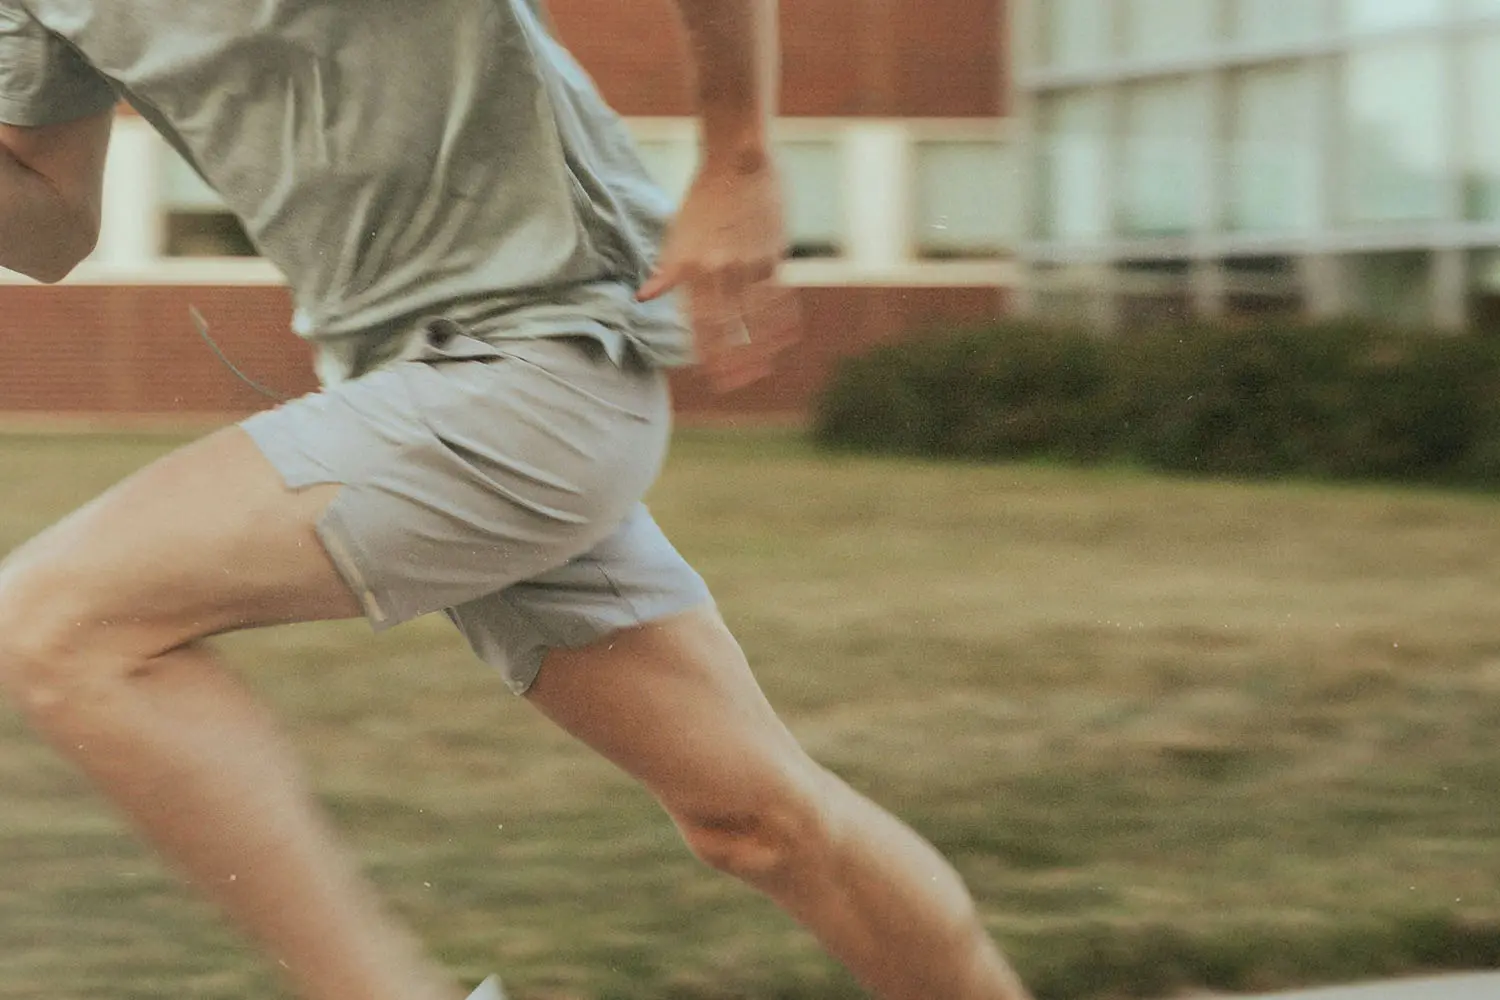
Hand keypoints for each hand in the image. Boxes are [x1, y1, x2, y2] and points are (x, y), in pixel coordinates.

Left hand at [637, 152, 800, 391]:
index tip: (713, 377)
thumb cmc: (704, 197)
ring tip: (764, 368)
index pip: (698, 324)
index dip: (706, 354)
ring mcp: (748, 265)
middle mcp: (719, 270)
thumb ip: (668, 270)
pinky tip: (786, 337)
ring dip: (761, 347)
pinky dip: (782, 320)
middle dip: (733, 361)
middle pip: (727, 329)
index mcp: (691, 267)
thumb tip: (645, 297)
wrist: (737, 160)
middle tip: (738, 384)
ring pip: (756, 319)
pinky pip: (779, 297)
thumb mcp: (677, 233)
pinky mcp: (773, 256)